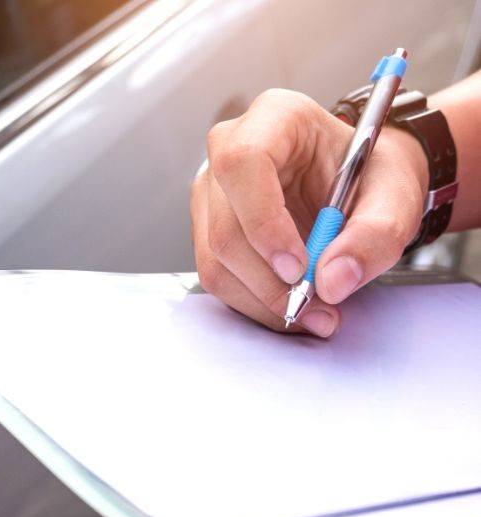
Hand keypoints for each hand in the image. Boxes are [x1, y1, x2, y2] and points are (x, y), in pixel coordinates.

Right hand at [190, 89, 428, 336]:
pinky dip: (255, 301)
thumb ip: (375, 235)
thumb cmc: (371, 176)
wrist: (358, 186)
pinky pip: (219, 276)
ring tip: (313, 312)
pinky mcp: (207, 228)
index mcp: (275, 118)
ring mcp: (211, 192)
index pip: (244, 164)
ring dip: (263, 299)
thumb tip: (332, 280)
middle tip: (318, 306)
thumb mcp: (396, 197)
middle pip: (225, 228)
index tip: (298, 267)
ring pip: (216, 260)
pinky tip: (291, 304)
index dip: (264, 222)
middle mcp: (229, 150)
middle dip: (270, 280)